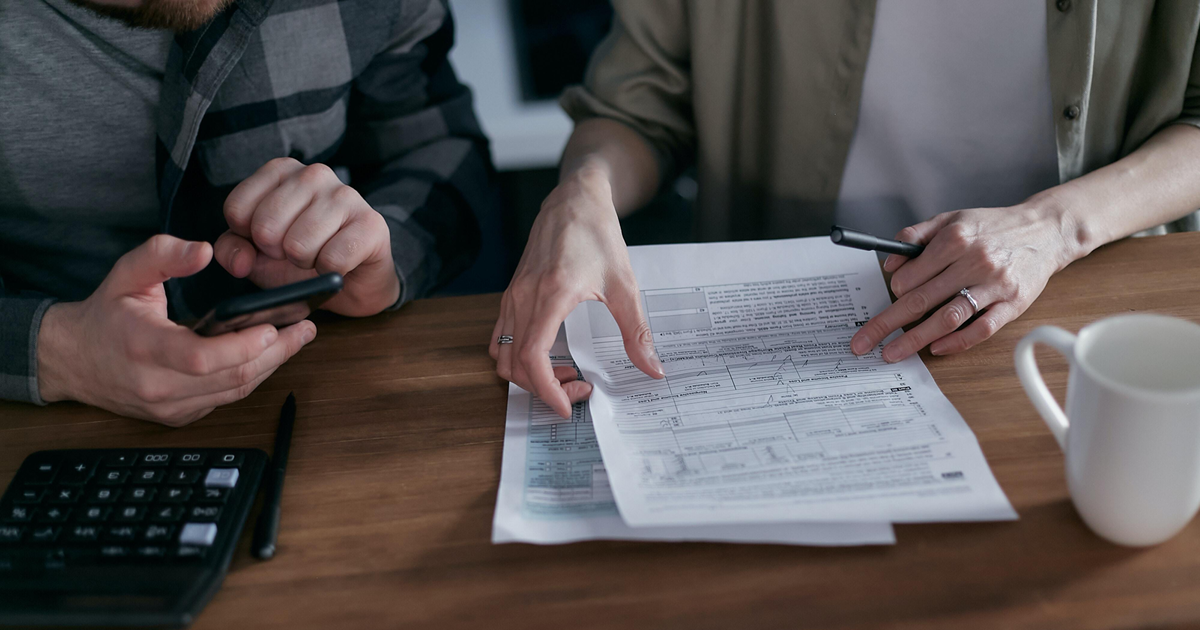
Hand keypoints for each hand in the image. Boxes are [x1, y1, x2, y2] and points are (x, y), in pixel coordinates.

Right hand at [37, 235, 315, 425]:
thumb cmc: (105, 314)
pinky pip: (225, 400)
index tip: (274, 326)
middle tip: (305, 329)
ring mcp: (168, 407)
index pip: (202, 358)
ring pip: (234, 393)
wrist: (72, 360)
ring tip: (298, 339)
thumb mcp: (126, 273)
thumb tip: (204, 251)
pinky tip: (270, 355)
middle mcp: (156, 386)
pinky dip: (251, 378)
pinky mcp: (177, 416)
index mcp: (143, 349)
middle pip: (230, 379)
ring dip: (271, 366)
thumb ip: (164, 254)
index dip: (243, 346)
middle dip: (276, 354)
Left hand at [213, 158, 399, 316]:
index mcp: (281, 170)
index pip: (237, 209)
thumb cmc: (303, 257)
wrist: (352, 280)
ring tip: (319, 255)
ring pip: (298, 246)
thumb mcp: (256, 253)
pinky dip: (330, 273)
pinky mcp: (372, 223)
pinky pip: (332, 260)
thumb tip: (240, 263)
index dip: (249, 238)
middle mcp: (314, 174)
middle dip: (277, 252)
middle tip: (297, 251)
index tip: (271, 240)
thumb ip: (232, 251)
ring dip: (305, 263)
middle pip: (265, 227)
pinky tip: (339, 264)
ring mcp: (346, 195)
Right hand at [491, 168, 664, 417]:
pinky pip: (500, 338)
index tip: (567, 406)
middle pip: (516, 364)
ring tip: (566, 371)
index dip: (546, 390)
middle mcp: (524, 297)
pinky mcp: (511, 294)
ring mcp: (513, 296)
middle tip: (579, 388)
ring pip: (504, 355)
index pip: (533, 356)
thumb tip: (652, 368)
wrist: (574, 199)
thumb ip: (636, 332)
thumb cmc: (598, 235)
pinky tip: (549, 354)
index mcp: (552, 294)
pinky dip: (518, 357)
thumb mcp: (625, 284)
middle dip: (545, 388)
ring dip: (530, 375)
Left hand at [849, 203, 1077, 361]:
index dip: (896, 287)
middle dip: (887, 323)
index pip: (912, 274)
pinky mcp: (1013, 305)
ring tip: (892, 353)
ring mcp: (995, 286)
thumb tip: (889, 262)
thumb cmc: (991, 227)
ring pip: (948, 318)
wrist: (1044, 230)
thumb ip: (915, 235)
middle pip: (921, 300)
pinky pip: (981, 329)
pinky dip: (957, 342)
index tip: (892, 293)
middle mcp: (975, 262)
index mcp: (955, 239)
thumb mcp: (951, 219)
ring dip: (915, 339)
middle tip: (863, 342)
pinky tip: (936, 349)